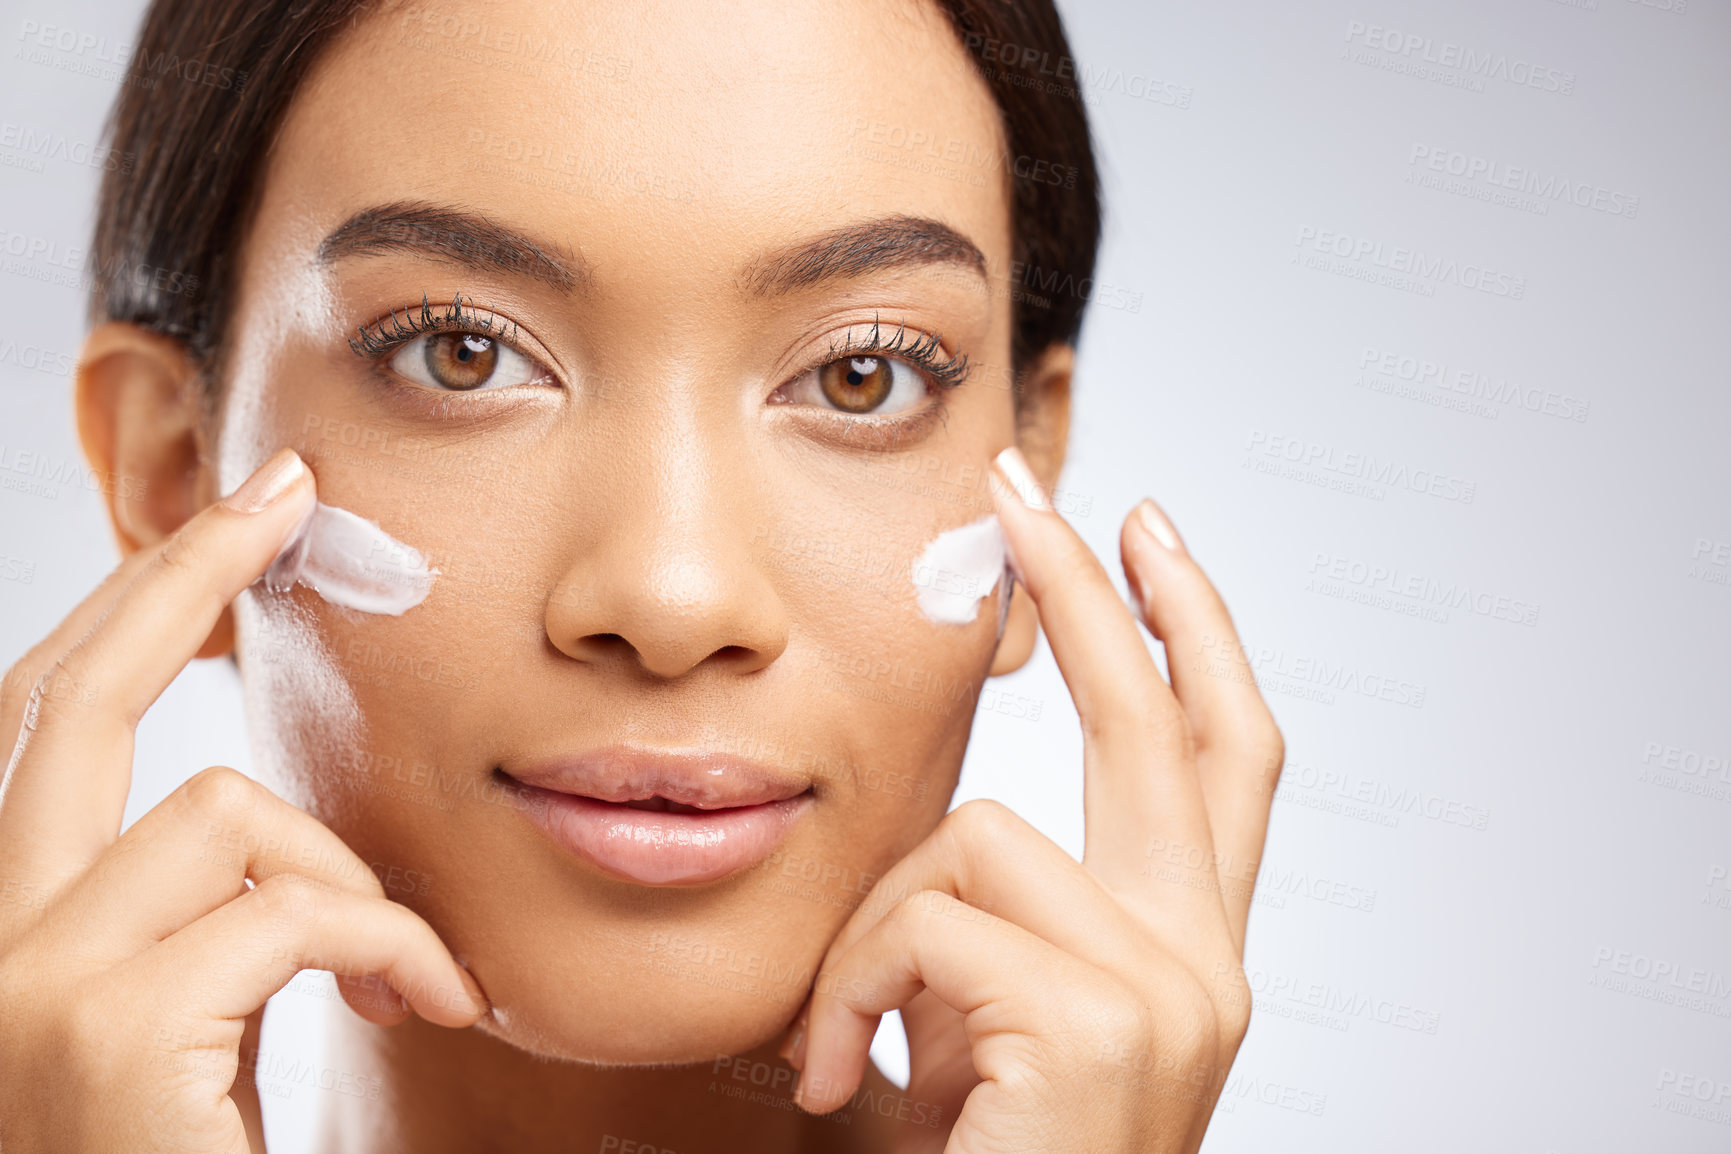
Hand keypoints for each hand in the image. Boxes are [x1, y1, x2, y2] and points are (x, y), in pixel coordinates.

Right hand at [0, 449, 486, 1153]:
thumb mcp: (201, 1024)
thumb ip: (212, 920)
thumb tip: (278, 819)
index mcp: (1, 928)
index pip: (39, 725)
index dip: (129, 605)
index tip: (235, 514)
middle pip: (60, 697)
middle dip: (179, 570)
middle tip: (289, 490)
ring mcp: (16, 985)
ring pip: (222, 807)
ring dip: (354, 876)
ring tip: (416, 970)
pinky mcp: (99, 1031)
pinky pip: (293, 906)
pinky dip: (393, 942)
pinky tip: (433, 1006)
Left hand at [781, 447, 1283, 1152]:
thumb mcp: (981, 1027)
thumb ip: (990, 924)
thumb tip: (949, 820)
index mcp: (1185, 953)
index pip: (1224, 758)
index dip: (1194, 634)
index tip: (1145, 531)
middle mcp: (1207, 965)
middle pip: (1168, 726)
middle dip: (1095, 590)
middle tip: (1027, 484)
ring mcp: (1167, 994)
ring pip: (977, 833)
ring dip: (872, 932)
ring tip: (840, 1050)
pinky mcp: (1101, 1024)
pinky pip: (924, 919)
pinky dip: (849, 991)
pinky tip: (843, 1084)